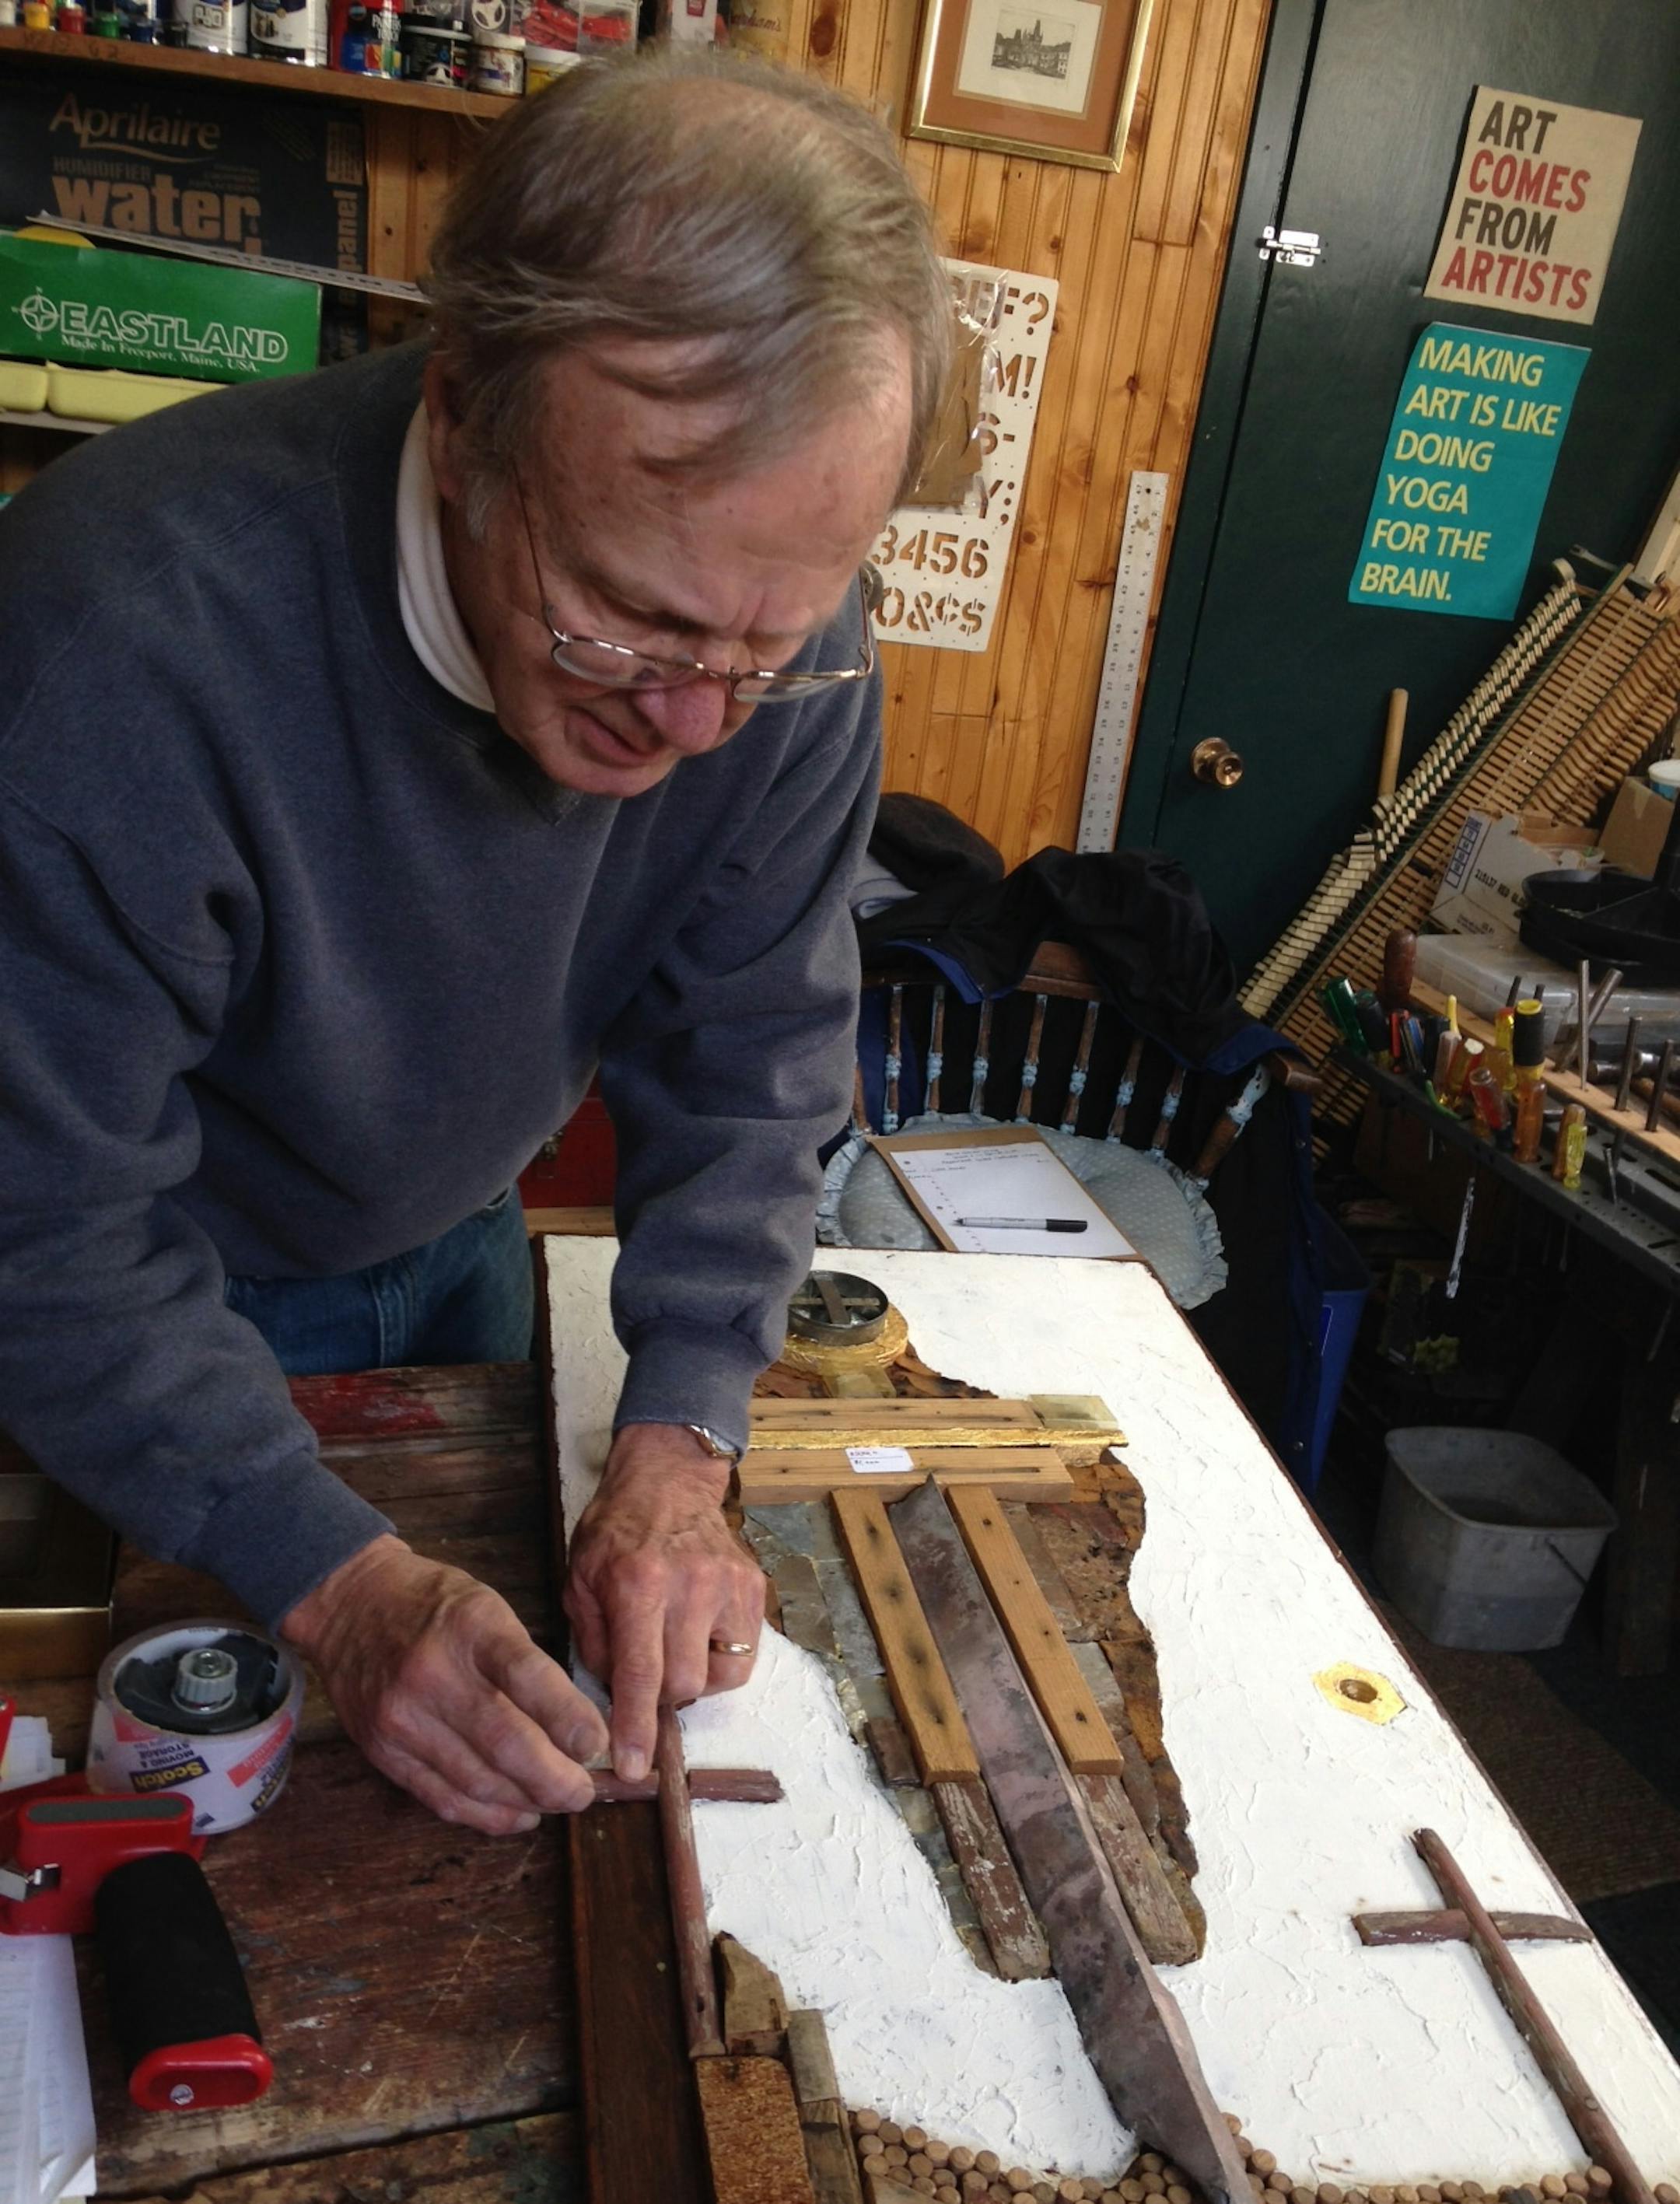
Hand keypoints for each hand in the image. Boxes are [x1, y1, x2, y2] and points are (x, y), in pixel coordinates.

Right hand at [279, 1534, 607, 1834]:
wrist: (349, 1605)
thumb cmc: (435, 1605)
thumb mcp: (488, 1608)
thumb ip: (528, 1665)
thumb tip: (580, 1728)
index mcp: (471, 1627)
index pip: (529, 1680)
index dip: (571, 1721)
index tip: (600, 1746)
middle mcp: (434, 1675)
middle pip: (506, 1745)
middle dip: (557, 1780)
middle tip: (586, 1793)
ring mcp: (403, 1718)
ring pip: (478, 1782)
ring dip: (528, 1803)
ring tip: (559, 1802)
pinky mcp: (382, 1752)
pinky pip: (443, 1798)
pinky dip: (488, 1815)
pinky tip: (519, 1814)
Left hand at [563, 1423, 764, 1783]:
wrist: (667, 1482)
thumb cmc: (615, 1533)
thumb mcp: (581, 1581)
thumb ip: (594, 1643)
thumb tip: (613, 1700)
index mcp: (637, 1583)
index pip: (639, 1674)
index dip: (636, 1728)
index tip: (634, 1769)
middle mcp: (690, 1585)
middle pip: (685, 1683)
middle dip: (660, 1697)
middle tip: (644, 1680)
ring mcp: (729, 1585)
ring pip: (719, 1675)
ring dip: (692, 1680)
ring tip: (673, 1652)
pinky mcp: (754, 1588)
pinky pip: (743, 1654)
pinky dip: (717, 1659)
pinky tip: (697, 1635)